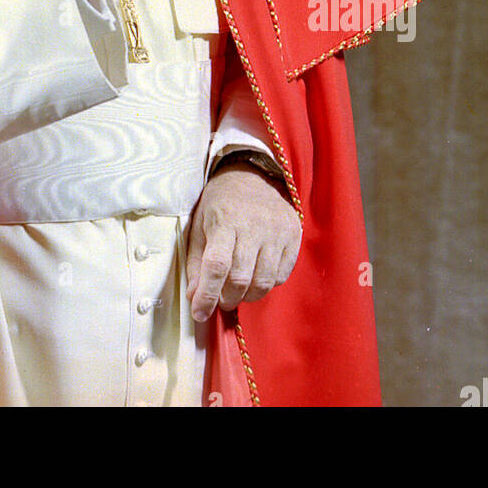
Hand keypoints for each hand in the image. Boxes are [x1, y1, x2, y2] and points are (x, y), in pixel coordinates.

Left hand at [185, 161, 301, 321]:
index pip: (216, 265)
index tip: (199, 312)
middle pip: (241, 278)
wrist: (252, 174)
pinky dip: (266, 285)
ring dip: (247, 296)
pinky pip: (281, 275)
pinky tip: (255, 276)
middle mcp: (253, 225)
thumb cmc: (221, 202)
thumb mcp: (199, 224)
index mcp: (225, 219)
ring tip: (237, 291)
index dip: (207, 294)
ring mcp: (277, 231)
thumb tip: (194, 297)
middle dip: (227, 298)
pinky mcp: (293, 236)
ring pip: (263, 282)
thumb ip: (196, 261)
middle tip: (220, 300)